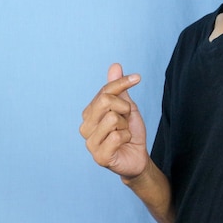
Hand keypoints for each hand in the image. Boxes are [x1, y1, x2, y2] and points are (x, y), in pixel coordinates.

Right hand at [80, 63, 148, 178]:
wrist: (137, 156)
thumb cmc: (129, 131)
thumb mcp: (127, 106)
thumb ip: (118, 88)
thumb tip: (115, 65)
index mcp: (89, 113)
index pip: (105, 90)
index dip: (122, 82)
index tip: (137, 78)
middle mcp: (85, 127)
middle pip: (105, 101)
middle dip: (124, 107)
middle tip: (126, 119)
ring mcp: (90, 143)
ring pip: (113, 118)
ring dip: (126, 126)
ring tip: (123, 133)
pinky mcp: (99, 156)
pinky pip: (117, 137)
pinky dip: (127, 137)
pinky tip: (123, 144)